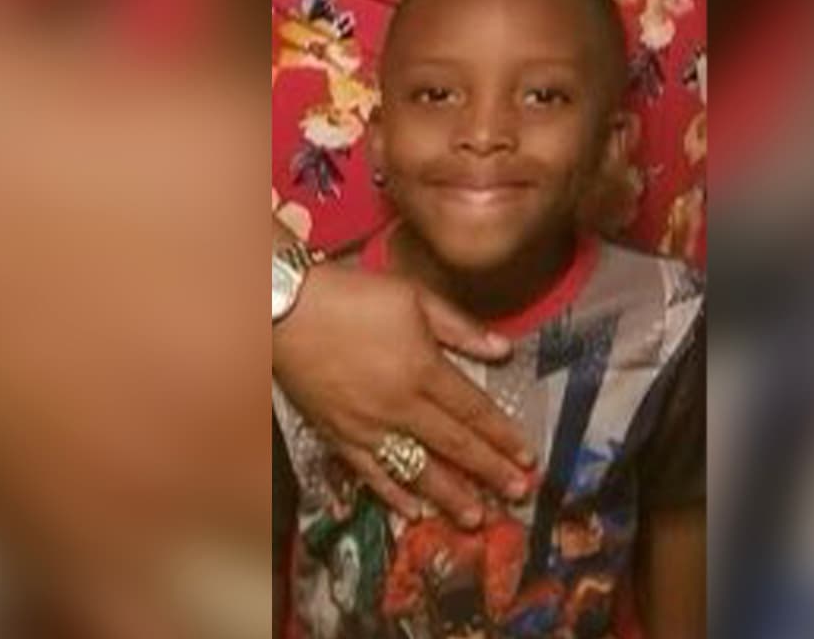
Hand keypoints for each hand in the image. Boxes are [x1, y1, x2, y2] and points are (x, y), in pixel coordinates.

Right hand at [272, 252, 537, 527]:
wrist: (285, 309)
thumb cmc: (351, 295)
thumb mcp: (413, 297)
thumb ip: (460, 328)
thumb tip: (505, 350)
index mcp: (424, 370)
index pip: (474, 411)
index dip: (504, 437)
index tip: (528, 459)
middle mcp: (401, 406)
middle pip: (454, 446)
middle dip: (489, 472)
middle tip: (518, 496)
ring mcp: (368, 427)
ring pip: (417, 469)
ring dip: (450, 496)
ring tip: (475, 517)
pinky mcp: (338, 436)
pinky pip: (371, 473)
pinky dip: (393, 495)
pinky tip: (413, 511)